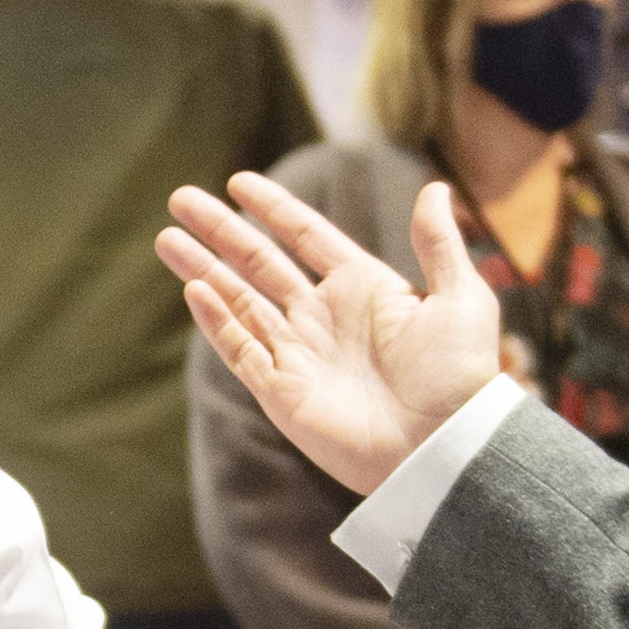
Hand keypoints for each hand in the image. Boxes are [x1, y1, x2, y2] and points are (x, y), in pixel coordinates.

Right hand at [162, 171, 504, 495]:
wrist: (443, 447)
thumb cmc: (460, 378)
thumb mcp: (461, 299)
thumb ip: (439, 243)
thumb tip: (436, 188)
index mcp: (363, 288)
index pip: (305, 236)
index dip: (272, 208)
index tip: (238, 181)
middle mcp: (323, 317)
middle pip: (259, 263)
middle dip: (220, 231)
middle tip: (180, 198)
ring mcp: (299, 354)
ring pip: (238, 301)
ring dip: (202, 269)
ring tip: (166, 238)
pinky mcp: (282, 393)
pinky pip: (241, 349)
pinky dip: (216, 320)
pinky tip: (193, 289)